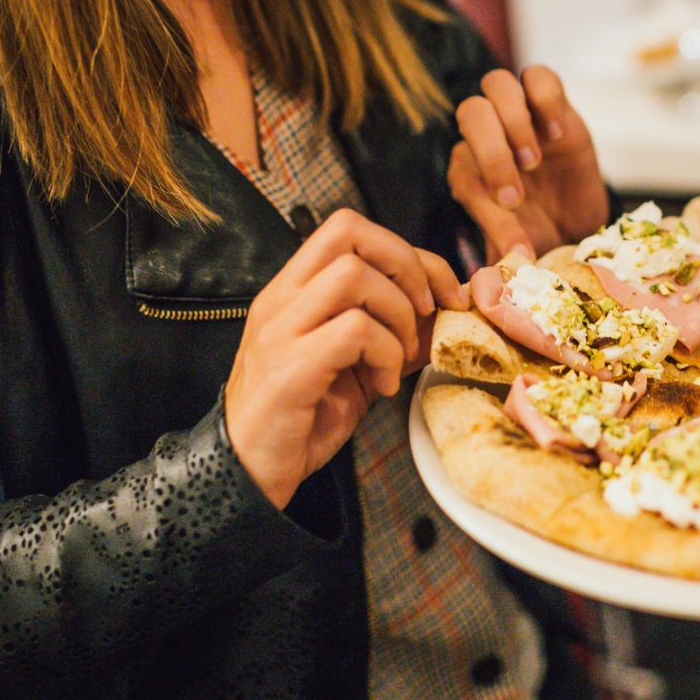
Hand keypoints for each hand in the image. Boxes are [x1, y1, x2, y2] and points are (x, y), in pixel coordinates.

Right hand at [224, 209, 467, 507]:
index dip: (409, 252)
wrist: (249, 470)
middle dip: (408, 266)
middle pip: (350, 231)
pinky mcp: (289, 366)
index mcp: (295, 289)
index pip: (350, 229)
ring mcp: (281, 329)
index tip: (442, 295)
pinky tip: (383, 387)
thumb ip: (395, 333)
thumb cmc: (304, 415)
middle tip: (428, 313)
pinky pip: (353, 331)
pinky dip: (385, 355)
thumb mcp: (359, 366)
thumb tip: (450, 310)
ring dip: (397, 315)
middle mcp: (281, 297)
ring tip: (399, 359)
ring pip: (353, 276)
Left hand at [448, 66, 610, 260]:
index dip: (486, 196)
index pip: (463, 168)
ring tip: (536, 160)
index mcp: (468, 171)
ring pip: (496, 85)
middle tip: (520, 192)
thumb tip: (485, 279)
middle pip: (471, 114)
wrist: (578, 223)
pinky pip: (538, 75)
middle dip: (493, 153)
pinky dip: (546, 99)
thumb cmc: (540, 236)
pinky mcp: (552, 101)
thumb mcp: (519, 248)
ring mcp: (519, 113)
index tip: (516, 224)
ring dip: (515, 123)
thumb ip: (500, 254)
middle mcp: (487, 136)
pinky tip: (558, 134)